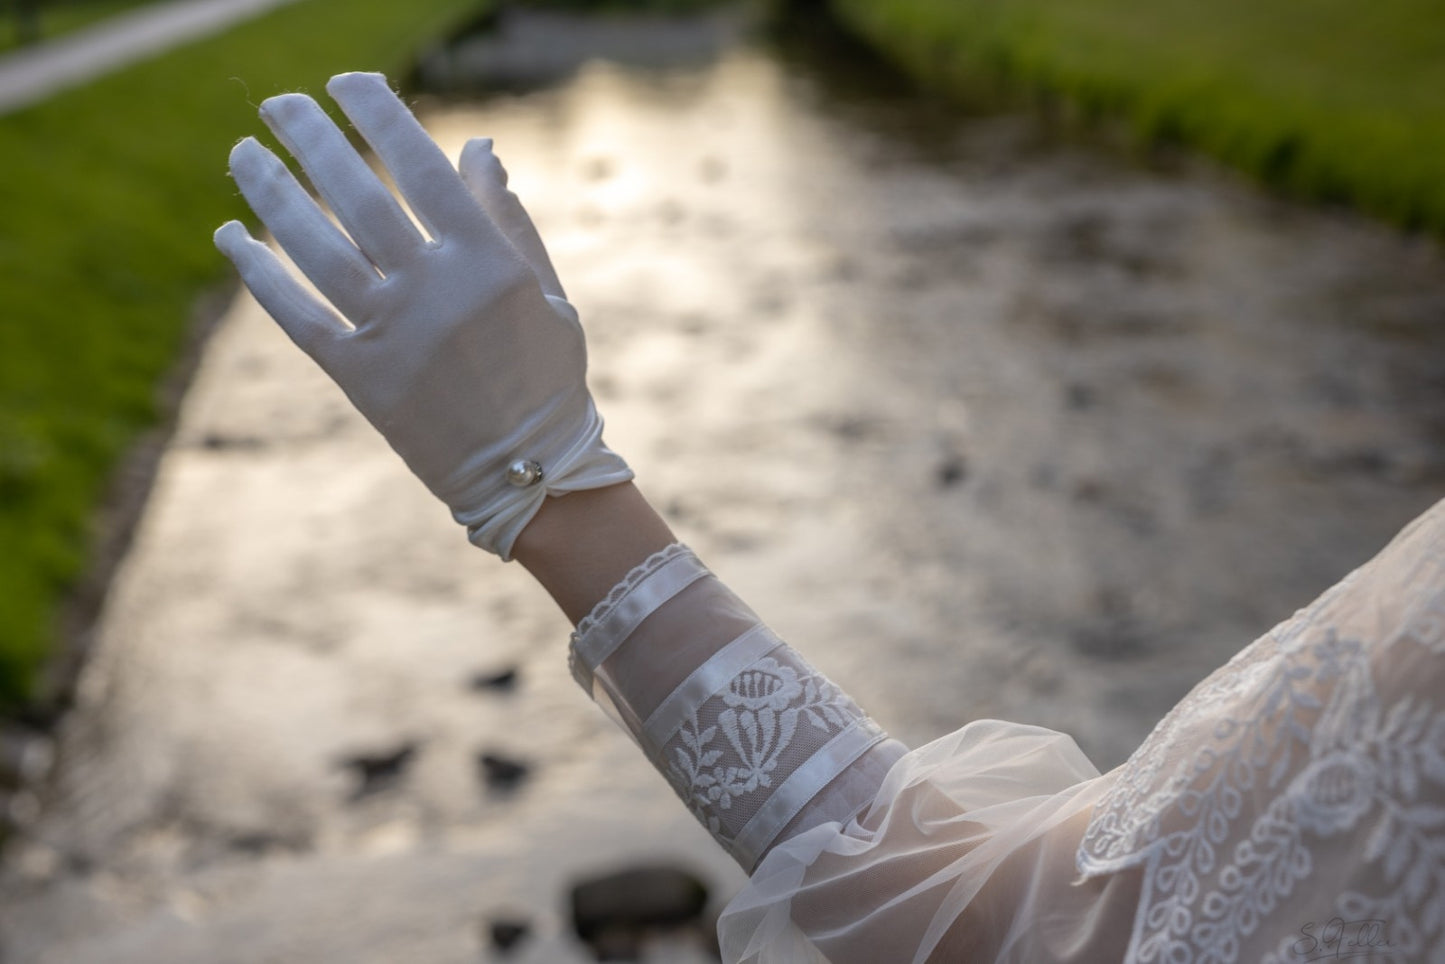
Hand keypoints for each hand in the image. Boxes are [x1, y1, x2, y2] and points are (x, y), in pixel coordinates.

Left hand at [214, 72, 630, 558]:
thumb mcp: (546, 291)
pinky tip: (233, 236)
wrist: (528, 472)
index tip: (348, 84)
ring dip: (270, 194)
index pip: (420, 165)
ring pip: (314, 247)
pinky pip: (297, 315)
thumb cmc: (546, 376)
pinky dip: (260, 273)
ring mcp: (394, 334)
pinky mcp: (360, 377)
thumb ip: (507, 219)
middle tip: (277, 103)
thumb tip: (476, 146)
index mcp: (486, 261)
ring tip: (242, 154)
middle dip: (310, 138)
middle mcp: (434, 290)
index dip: (379, 115)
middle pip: (356, 194)